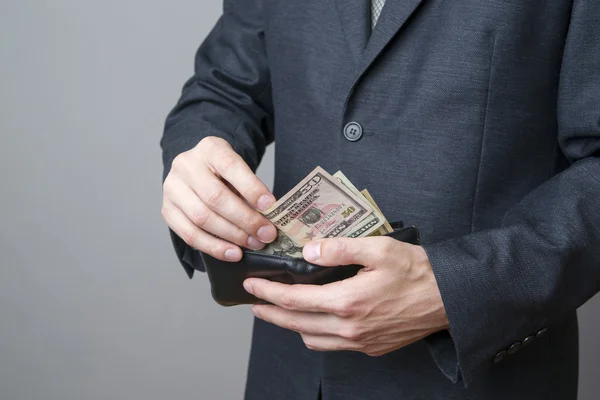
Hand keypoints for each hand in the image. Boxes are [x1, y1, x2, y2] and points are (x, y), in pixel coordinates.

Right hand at [161, 137, 277, 260]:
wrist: (197, 170)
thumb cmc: (224, 173)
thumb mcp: (238, 170)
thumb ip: (250, 191)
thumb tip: (267, 221)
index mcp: (210, 149)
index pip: (231, 167)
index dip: (251, 188)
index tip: (270, 206)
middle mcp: (186, 165)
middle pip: (215, 197)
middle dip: (245, 220)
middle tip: (266, 234)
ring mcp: (172, 188)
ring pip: (202, 218)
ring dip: (232, 236)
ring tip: (254, 244)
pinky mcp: (167, 210)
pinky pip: (189, 235)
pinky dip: (214, 247)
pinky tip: (233, 253)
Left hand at [243, 236, 448, 355]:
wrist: (449, 298)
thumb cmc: (417, 271)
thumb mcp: (379, 248)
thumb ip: (340, 248)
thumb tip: (309, 252)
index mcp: (347, 301)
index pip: (293, 300)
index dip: (267, 293)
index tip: (252, 286)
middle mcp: (350, 327)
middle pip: (295, 325)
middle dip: (270, 315)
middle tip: (254, 305)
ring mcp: (360, 341)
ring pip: (312, 339)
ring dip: (292, 327)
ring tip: (281, 312)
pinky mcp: (371, 347)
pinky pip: (333, 345)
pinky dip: (315, 334)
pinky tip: (315, 321)